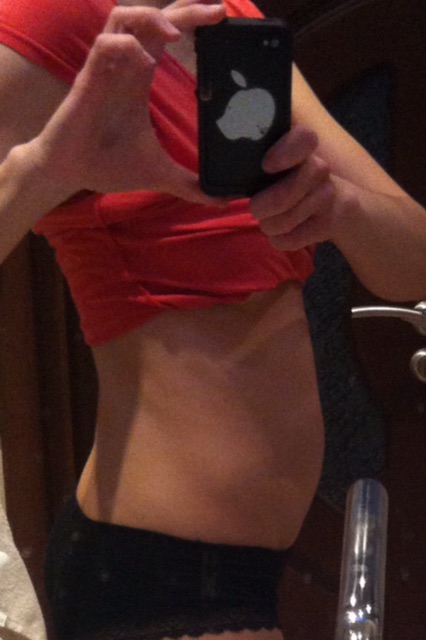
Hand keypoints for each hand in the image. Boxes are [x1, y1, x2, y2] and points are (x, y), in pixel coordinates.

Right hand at [28, 0, 225, 202]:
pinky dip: (128, 47)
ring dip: (153, 18)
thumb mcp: (159, 173)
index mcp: (141, 77)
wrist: (69, 172)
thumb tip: (220, 200)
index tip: (221, 19)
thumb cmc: (108, 164)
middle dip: (186, 9)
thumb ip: (190, 184)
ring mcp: (106, 69)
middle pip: (153, 17)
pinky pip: (106, 46)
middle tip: (218, 12)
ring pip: (125, 16)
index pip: (167, 34)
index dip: (192, 20)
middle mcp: (125, 65)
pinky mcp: (88, 80)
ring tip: (176, 35)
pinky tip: (146, 63)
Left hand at [249, 125, 340, 249]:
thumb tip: (211, 194)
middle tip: (255, 209)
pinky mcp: (330, 223)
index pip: (304, 139)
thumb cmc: (291, 182)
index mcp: (302, 148)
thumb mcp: (274, 170)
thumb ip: (245, 173)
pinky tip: (283, 232)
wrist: (337, 207)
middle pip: (288, 193)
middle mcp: (319, 168)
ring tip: (270, 220)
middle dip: (264, 206)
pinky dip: (280, 240)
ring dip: (270, 226)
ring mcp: (328, 195)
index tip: (266, 166)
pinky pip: (293, 239)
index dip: (285, 152)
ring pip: (286, 220)